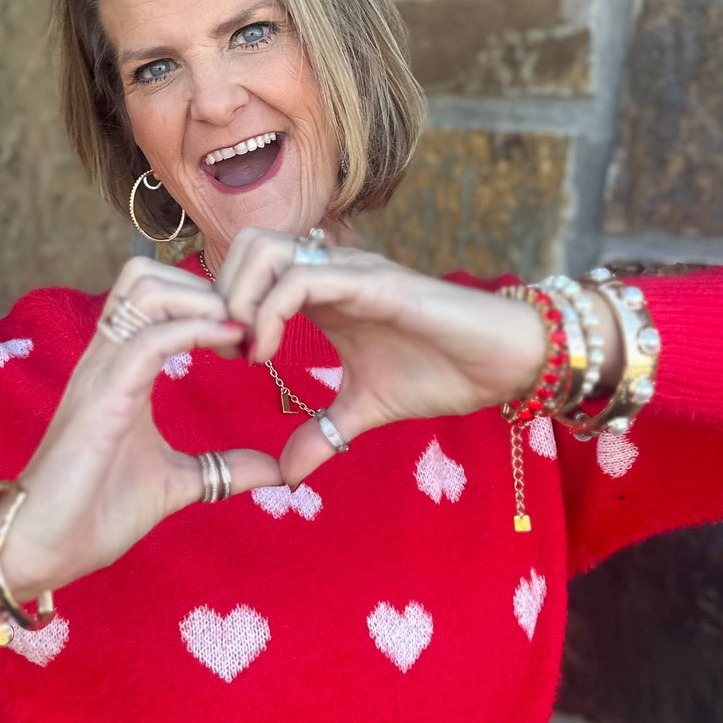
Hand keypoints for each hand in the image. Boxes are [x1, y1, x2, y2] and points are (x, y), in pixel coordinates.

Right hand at [0, 259, 282, 598]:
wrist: (40, 548)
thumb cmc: (93, 513)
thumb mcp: (175, 484)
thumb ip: (221, 469)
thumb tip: (274, 470)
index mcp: (121, 370)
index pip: (156, 296)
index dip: (207, 298)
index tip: (251, 334)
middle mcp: (106, 360)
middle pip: (145, 273)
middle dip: (204, 285)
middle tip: (247, 327)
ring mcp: (100, 374)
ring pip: (143, 288)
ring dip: (200, 299)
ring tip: (238, 332)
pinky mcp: (101, 400)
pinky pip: (148, 341)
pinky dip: (194, 330)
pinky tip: (230, 343)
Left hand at [213, 230, 564, 485]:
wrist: (503, 362)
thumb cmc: (442, 370)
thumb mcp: (367, 411)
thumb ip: (324, 433)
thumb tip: (287, 476)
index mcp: (323, 293)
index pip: (251, 269)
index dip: (224, 307)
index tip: (224, 359)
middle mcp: (332, 270)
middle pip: (247, 245)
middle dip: (219, 293)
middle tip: (226, 350)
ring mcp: (351, 271)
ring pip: (266, 250)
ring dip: (239, 298)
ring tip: (244, 353)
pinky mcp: (373, 283)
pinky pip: (304, 279)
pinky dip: (269, 313)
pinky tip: (265, 356)